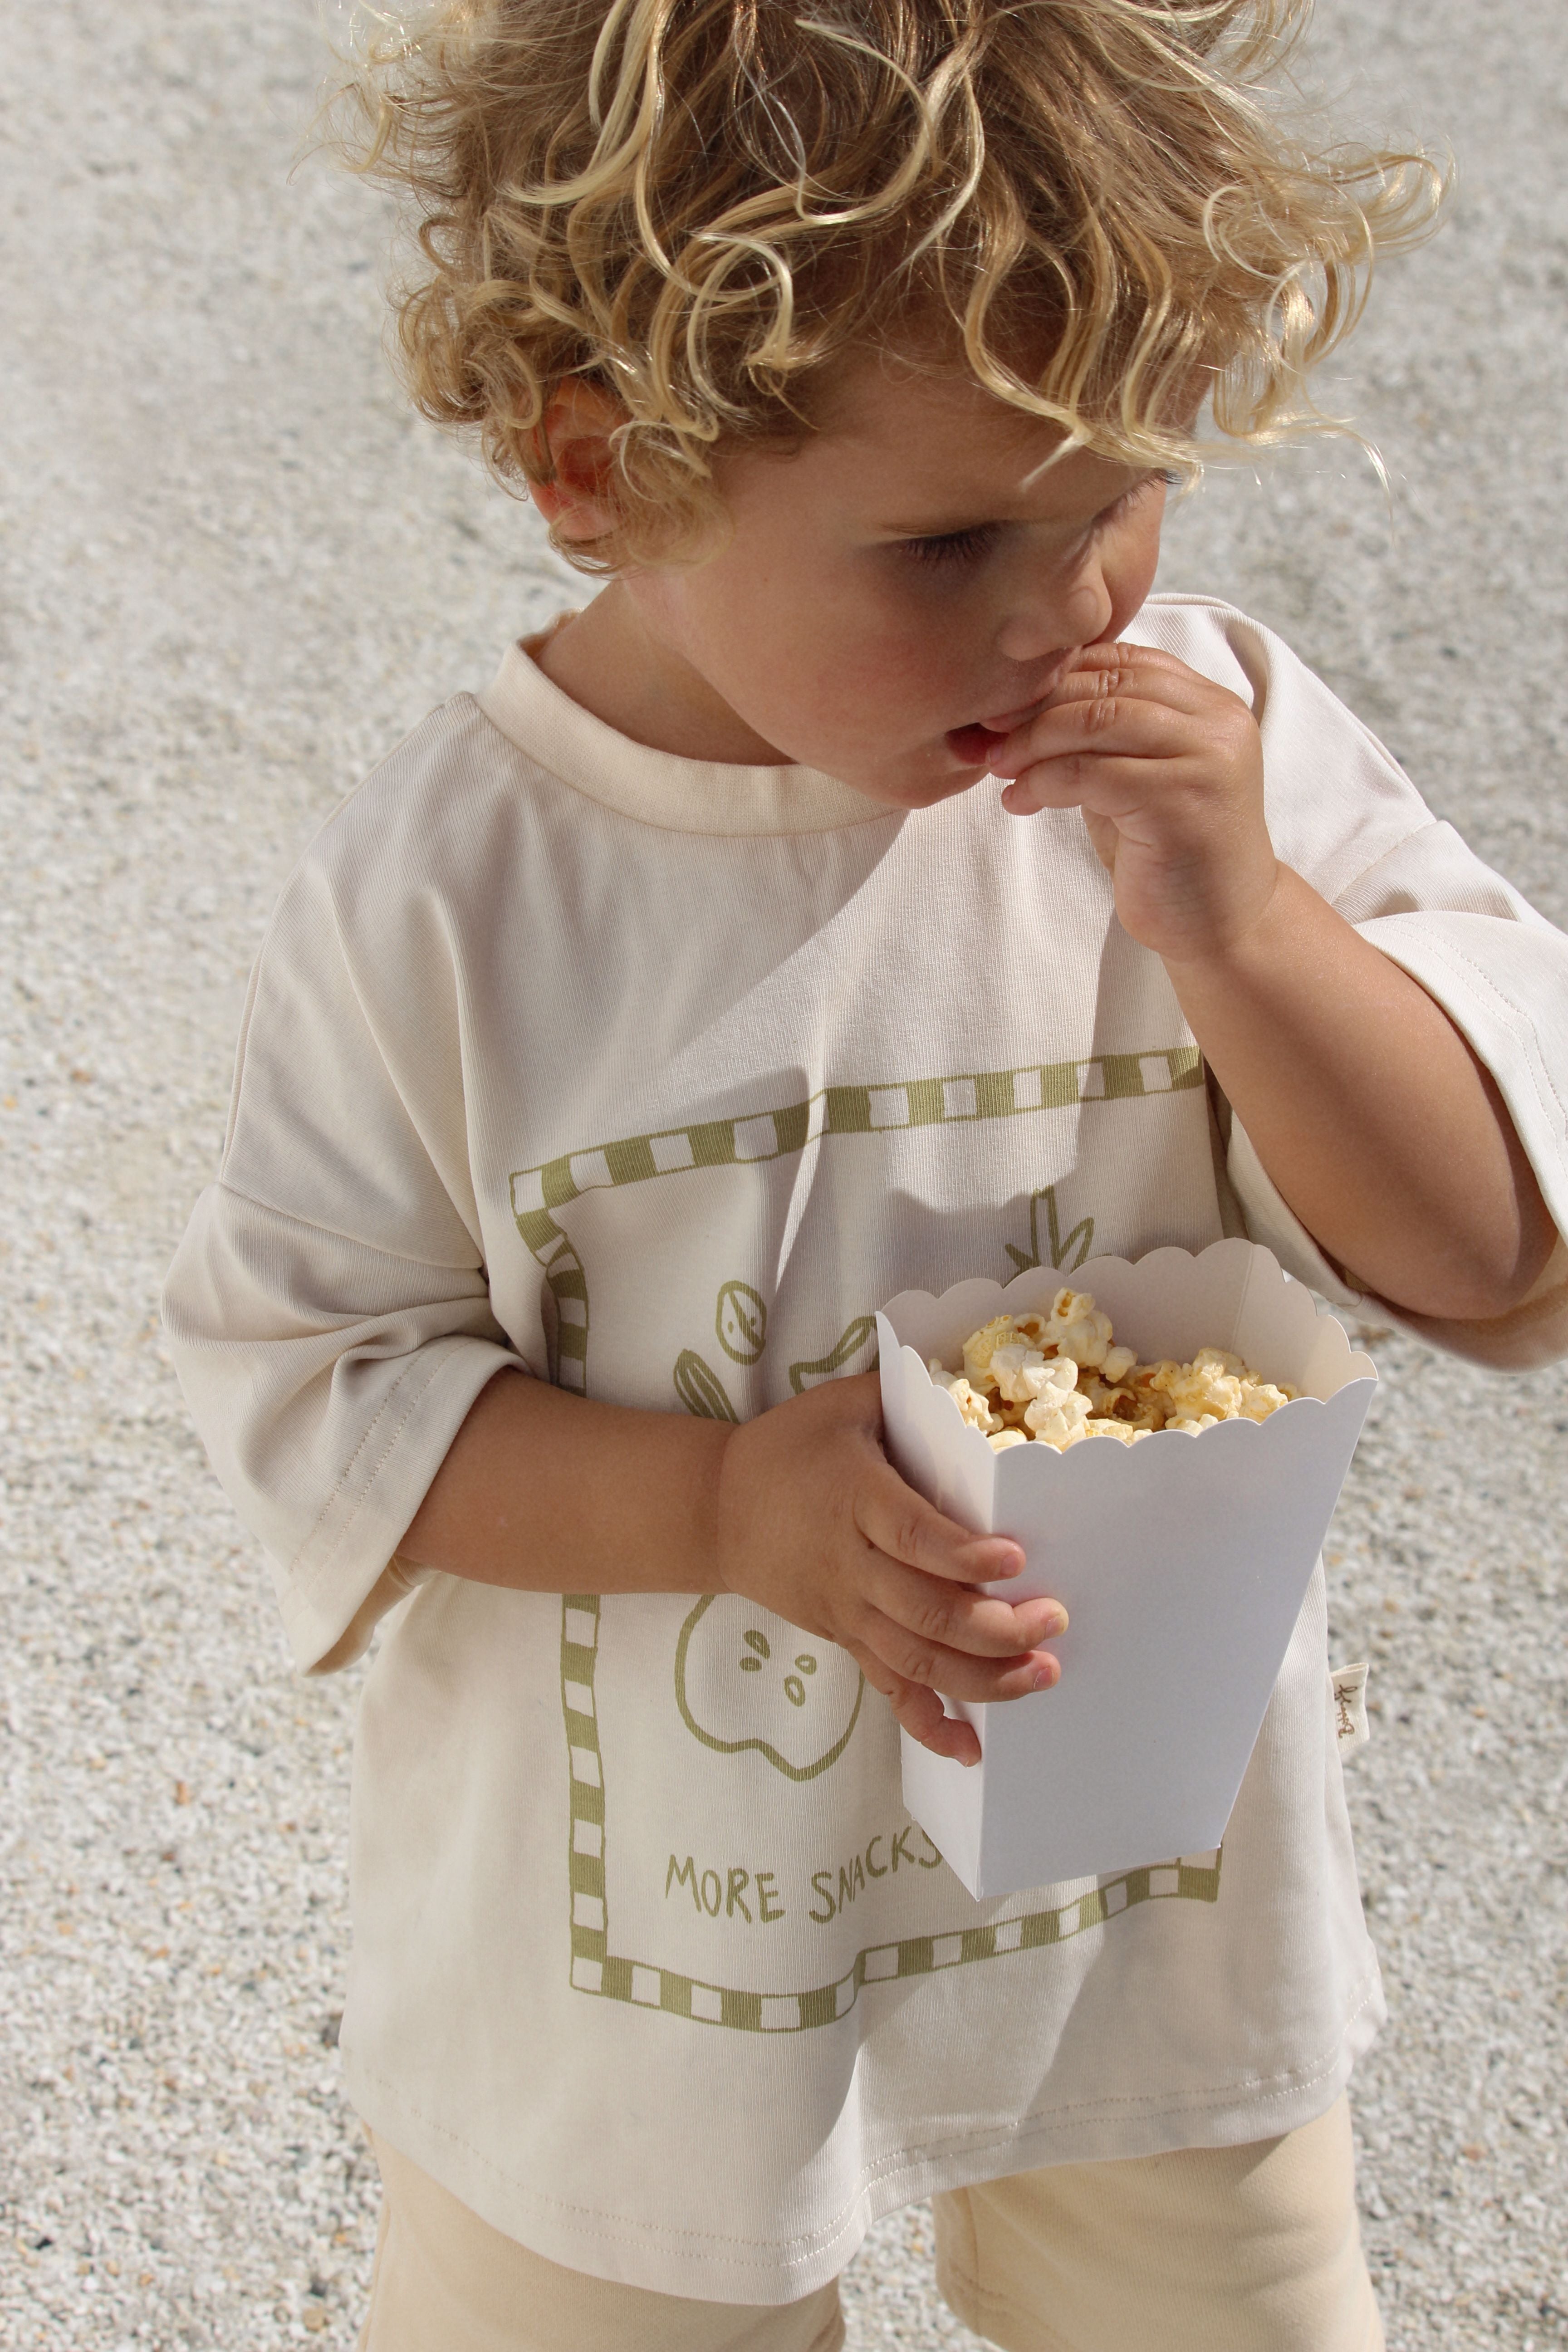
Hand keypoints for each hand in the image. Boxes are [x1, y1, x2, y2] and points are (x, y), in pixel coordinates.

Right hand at [713, 1372, 1064, 1765]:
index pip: (911, 1535)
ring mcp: (847, 1610)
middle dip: (993, 1625)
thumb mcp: (839, 1406)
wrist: (715, 1510)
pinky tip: (971, 1748)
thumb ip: (900, 1391)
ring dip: (981, 1676)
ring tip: (1041, 1675)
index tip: (1013, 1559)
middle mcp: (850, 1563)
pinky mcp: (844, 1638)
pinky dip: (927, 1723)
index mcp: (854, 1499)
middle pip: (923, 1609)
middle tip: (1052, 1622)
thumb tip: (966, 1369)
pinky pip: (887, 1687)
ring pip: (915, 1657)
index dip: (961, 1554)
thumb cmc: (787, 1449)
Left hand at [990, 642, 1279, 965]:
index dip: (1056, 673)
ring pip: (1096, 721)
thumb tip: (1015, 703)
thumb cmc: (1167, 851)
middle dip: (1036, 705)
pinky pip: (1091, 773)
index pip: (1121, 658)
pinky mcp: (1182, 802)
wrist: (1220, 924)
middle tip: (990, 733)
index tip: (1004, 703)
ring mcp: (1205, 760)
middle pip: (1106, 683)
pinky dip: (1042, 782)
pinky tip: (1019, 800)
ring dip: (1033, 743)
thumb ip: (1100, 734)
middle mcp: (1216, 721)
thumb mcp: (1133, 776)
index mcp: (1208, 704)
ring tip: (1001, 768)